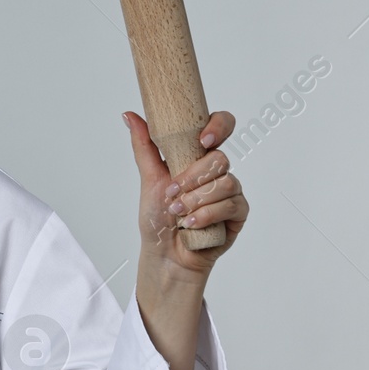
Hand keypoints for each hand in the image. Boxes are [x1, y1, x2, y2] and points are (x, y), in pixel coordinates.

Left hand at [124, 110, 247, 278]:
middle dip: (193, 178)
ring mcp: (230, 192)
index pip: (220, 127)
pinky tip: (192, 224)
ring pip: (226, 182)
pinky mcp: (238, 213)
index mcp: (199, 157)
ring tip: (178, 213)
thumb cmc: (158, 217)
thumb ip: (144, 145)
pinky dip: (208, 215)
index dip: (218, 126)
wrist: (165, 254)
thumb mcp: (149, 178)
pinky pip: (232, 205)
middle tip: (172, 193)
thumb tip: (130, 115)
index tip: (203, 139)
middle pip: (220, 158)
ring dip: (197, 199)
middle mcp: (217, 172)